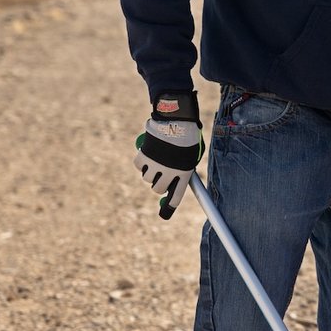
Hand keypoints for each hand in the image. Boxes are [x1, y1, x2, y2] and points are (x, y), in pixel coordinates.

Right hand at [133, 90, 204, 220]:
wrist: (177, 117)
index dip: (170, 206)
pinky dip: (142, 161)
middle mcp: (169, 171)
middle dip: (159, 185)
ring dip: (151, 172)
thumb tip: (172, 187)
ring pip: (147, 178)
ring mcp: (155, 164)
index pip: (176, 196)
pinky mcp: (143, 156)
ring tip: (158, 158)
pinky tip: (149, 151)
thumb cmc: (188, 135)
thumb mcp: (191, 154)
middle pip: (158, 189)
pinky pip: (139, 165)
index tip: (166, 213)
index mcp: (185, 172)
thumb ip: (184, 169)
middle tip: (161, 177)